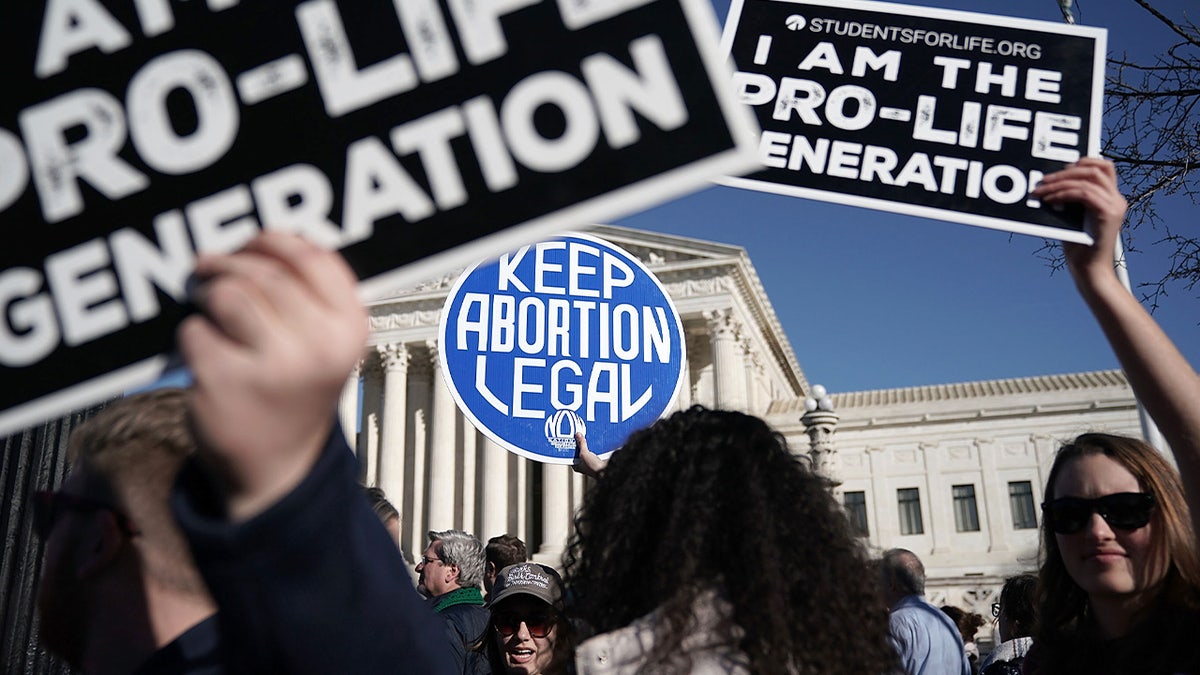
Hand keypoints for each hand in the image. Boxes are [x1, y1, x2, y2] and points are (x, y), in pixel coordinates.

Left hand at [177, 232, 366, 519]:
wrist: (276, 467)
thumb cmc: (296, 389)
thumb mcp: (325, 341)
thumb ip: (309, 291)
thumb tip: (261, 237)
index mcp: (350, 328)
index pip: (313, 256)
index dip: (274, 240)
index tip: (253, 242)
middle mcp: (320, 347)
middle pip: (264, 271)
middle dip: (229, 263)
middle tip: (211, 268)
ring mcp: (273, 366)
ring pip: (227, 293)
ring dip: (207, 294)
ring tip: (207, 304)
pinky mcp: (225, 382)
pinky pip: (194, 330)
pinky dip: (193, 336)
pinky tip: (207, 353)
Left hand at [572, 432, 606, 477]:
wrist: (606, 470)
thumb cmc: (593, 468)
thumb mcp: (584, 453)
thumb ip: (581, 444)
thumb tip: (578, 436)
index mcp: (577, 466)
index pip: (571, 455)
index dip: (571, 447)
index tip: (571, 439)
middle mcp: (583, 465)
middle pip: (579, 452)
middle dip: (580, 445)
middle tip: (579, 437)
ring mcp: (591, 462)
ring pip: (587, 452)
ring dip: (587, 446)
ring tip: (586, 438)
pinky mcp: (598, 460)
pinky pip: (594, 452)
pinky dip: (594, 447)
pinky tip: (594, 442)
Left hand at [1030, 157, 1127, 287]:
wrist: (1090, 271)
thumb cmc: (1079, 248)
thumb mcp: (1073, 218)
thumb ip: (1070, 200)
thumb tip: (1049, 186)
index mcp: (1111, 199)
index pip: (1105, 167)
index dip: (1084, 161)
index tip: (1060, 169)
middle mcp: (1117, 199)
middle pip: (1096, 168)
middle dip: (1065, 171)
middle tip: (1043, 180)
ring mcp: (1114, 206)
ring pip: (1088, 178)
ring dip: (1059, 182)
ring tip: (1040, 190)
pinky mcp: (1108, 214)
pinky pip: (1084, 193)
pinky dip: (1063, 193)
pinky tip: (1048, 199)